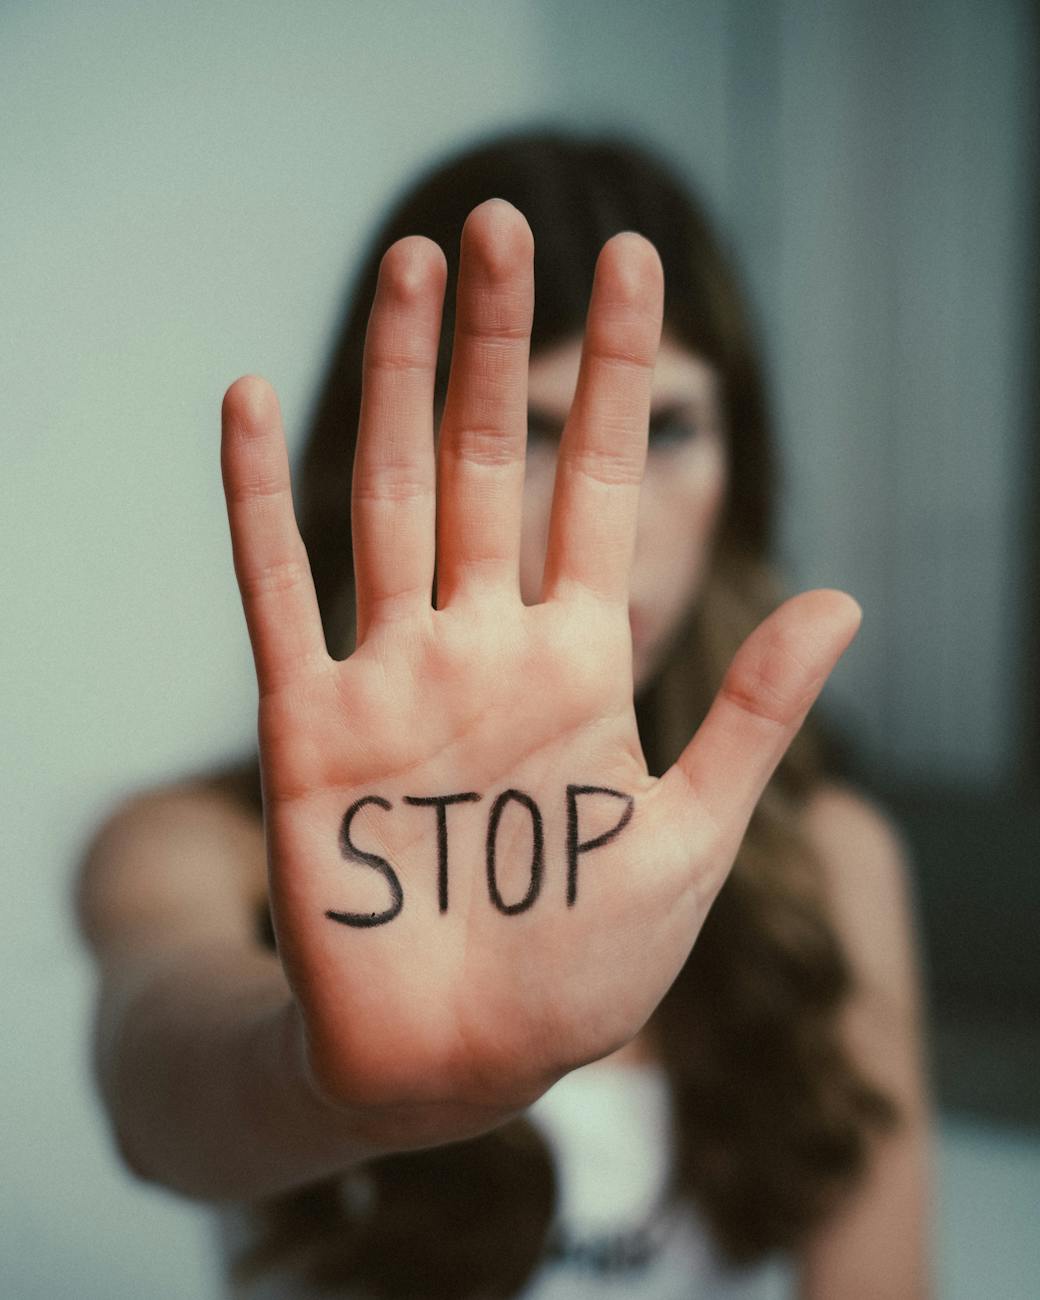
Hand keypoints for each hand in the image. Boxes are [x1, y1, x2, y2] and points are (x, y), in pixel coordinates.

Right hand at [220, 200, 859, 1147]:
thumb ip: (750, 714)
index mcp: (578, 663)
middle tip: (500, 221)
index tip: (630, 266)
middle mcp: (484, 647)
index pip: (597, 487)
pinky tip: (251, 399)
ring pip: (393, 496)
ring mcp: (394, 677)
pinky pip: (277, 593)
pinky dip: (258, 499)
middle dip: (500, 343)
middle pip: (491, 463)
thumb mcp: (689, 835)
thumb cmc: (581, 966)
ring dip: (399, 381)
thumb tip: (842, 598)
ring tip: (408, 265)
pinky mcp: (313, 729)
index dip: (616, 375)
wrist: (465, 1062)